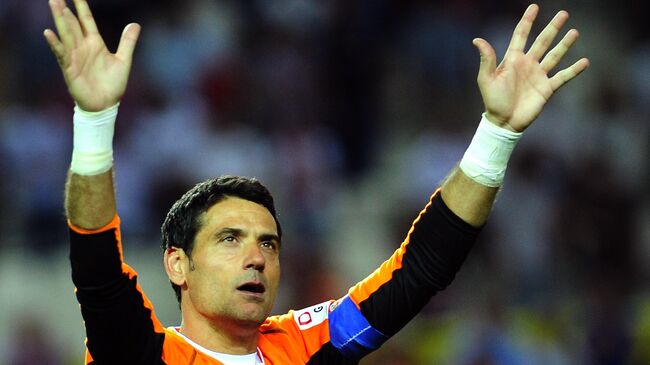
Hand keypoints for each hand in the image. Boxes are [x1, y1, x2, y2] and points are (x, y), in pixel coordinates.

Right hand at [44, 0, 140, 111]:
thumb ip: (127, 42)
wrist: (106, 105)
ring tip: (54, 4)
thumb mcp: (123, 60)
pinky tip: (48, 33)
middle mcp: (83, 47)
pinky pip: (62, 54)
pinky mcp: (69, 69)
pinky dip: (55, 44)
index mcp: (95, 43)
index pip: (86, 20)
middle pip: (72, 24)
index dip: (81, 7)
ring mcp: (75, 57)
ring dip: (59, 20)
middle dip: (65, 10)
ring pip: (66, 35)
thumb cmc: (113, 84)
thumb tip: (135, 24)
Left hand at [473, 4, 588, 131]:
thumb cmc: (493, 101)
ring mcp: (539, 75)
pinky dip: (574, 70)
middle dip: (553, 27)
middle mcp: (528, 64)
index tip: (534, 7)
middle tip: (564, 13)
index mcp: (513, 59)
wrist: (504, 122)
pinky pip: (563, 76)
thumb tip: (477, 40)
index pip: (521, 35)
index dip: (527, 21)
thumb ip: (487, 59)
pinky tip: (585, 61)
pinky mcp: (547, 88)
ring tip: (575, 32)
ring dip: (565, 44)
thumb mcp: (486, 79)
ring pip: (555, 55)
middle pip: (543, 41)